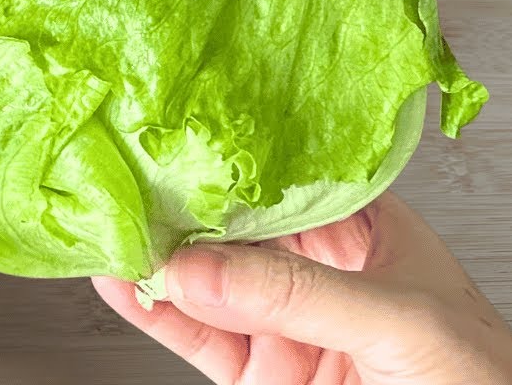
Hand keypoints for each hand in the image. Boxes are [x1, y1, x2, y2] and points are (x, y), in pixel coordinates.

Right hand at [94, 191, 511, 383]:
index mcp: (367, 233)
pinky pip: (194, 338)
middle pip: (232, 231)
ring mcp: (284, 326)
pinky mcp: (258, 374)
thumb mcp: (403, 322)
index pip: (285, 184)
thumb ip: (300, 294)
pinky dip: (151, 314)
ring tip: (108, 231)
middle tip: (125, 188)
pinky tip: (122, 286)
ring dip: (153, 262)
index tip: (176, 148)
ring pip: (203, 284)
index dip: (230, 163)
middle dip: (178, 211)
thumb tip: (203, 268)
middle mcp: (319, 274)